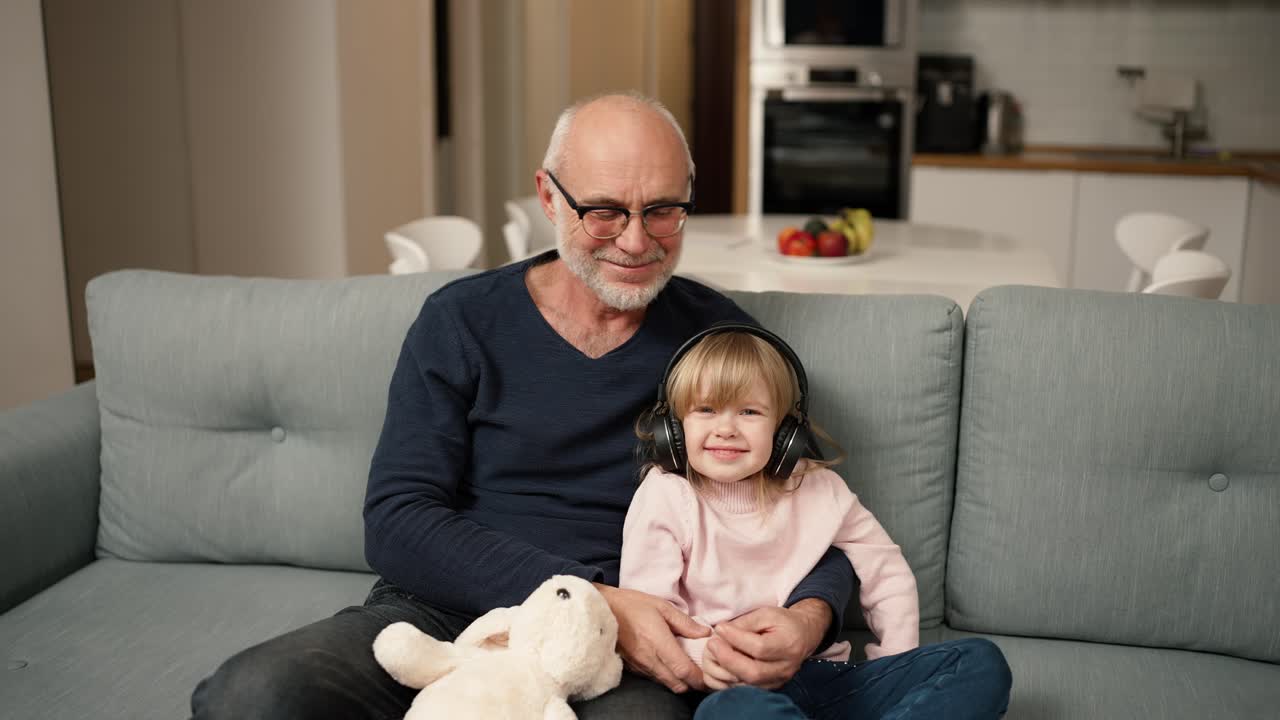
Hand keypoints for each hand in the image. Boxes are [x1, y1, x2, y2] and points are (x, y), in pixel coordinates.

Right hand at [594, 584, 709, 692]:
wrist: (600, 610)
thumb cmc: (631, 604)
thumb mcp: (660, 606)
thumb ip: (684, 622)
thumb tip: (705, 633)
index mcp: (658, 643)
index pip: (684, 671)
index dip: (699, 678)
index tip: (710, 673)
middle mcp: (649, 659)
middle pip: (677, 684)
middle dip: (693, 683)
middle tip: (703, 672)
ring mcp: (640, 666)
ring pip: (666, 684)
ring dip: (680, 681)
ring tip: (689, 667)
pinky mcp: (633, 668)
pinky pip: (655, 678)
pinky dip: (667, 676)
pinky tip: (670, 664)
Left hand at [704, 599, 830, 688]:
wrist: (802, 636)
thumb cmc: (783, 622)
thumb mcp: (766, 614)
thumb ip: (745, 623)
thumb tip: (721, 632)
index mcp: (788, 645)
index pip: (759, 648)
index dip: (736, 639)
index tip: (720, 628)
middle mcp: (785, 667)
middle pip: (753, 672)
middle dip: (728, 659)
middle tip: (712, 644)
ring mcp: (778, 680)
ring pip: (747, 684)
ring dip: (724, 670)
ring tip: (713, 654)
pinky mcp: (769, 687)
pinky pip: (745, 689)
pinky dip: (728, 679)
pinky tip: (720, 665)